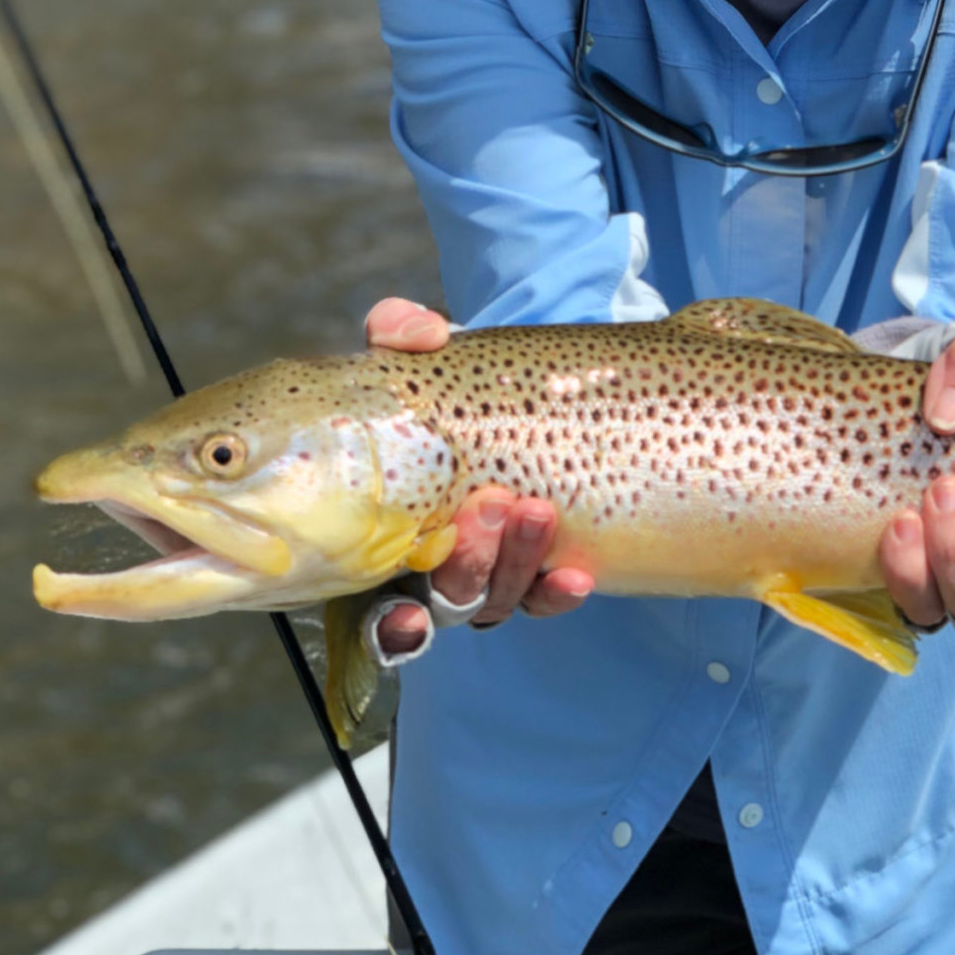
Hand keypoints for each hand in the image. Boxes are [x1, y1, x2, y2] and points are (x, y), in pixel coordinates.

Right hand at [362, 298, 589, 655]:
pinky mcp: (535, 568)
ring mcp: (486, 571)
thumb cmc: (446, 376)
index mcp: (384, 531)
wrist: (514, 385)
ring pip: (495, 597)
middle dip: (467, 564)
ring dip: (516, 561)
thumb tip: (421, 333)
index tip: (407, 617)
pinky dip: (557, 592)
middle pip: (444, 601)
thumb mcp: (417, 348)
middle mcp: (431, 567)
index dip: (389, 626)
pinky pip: (544, 598)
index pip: (375, 606)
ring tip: (538, 509)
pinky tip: (579, 574)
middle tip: (490, 505)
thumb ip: (400, 329)